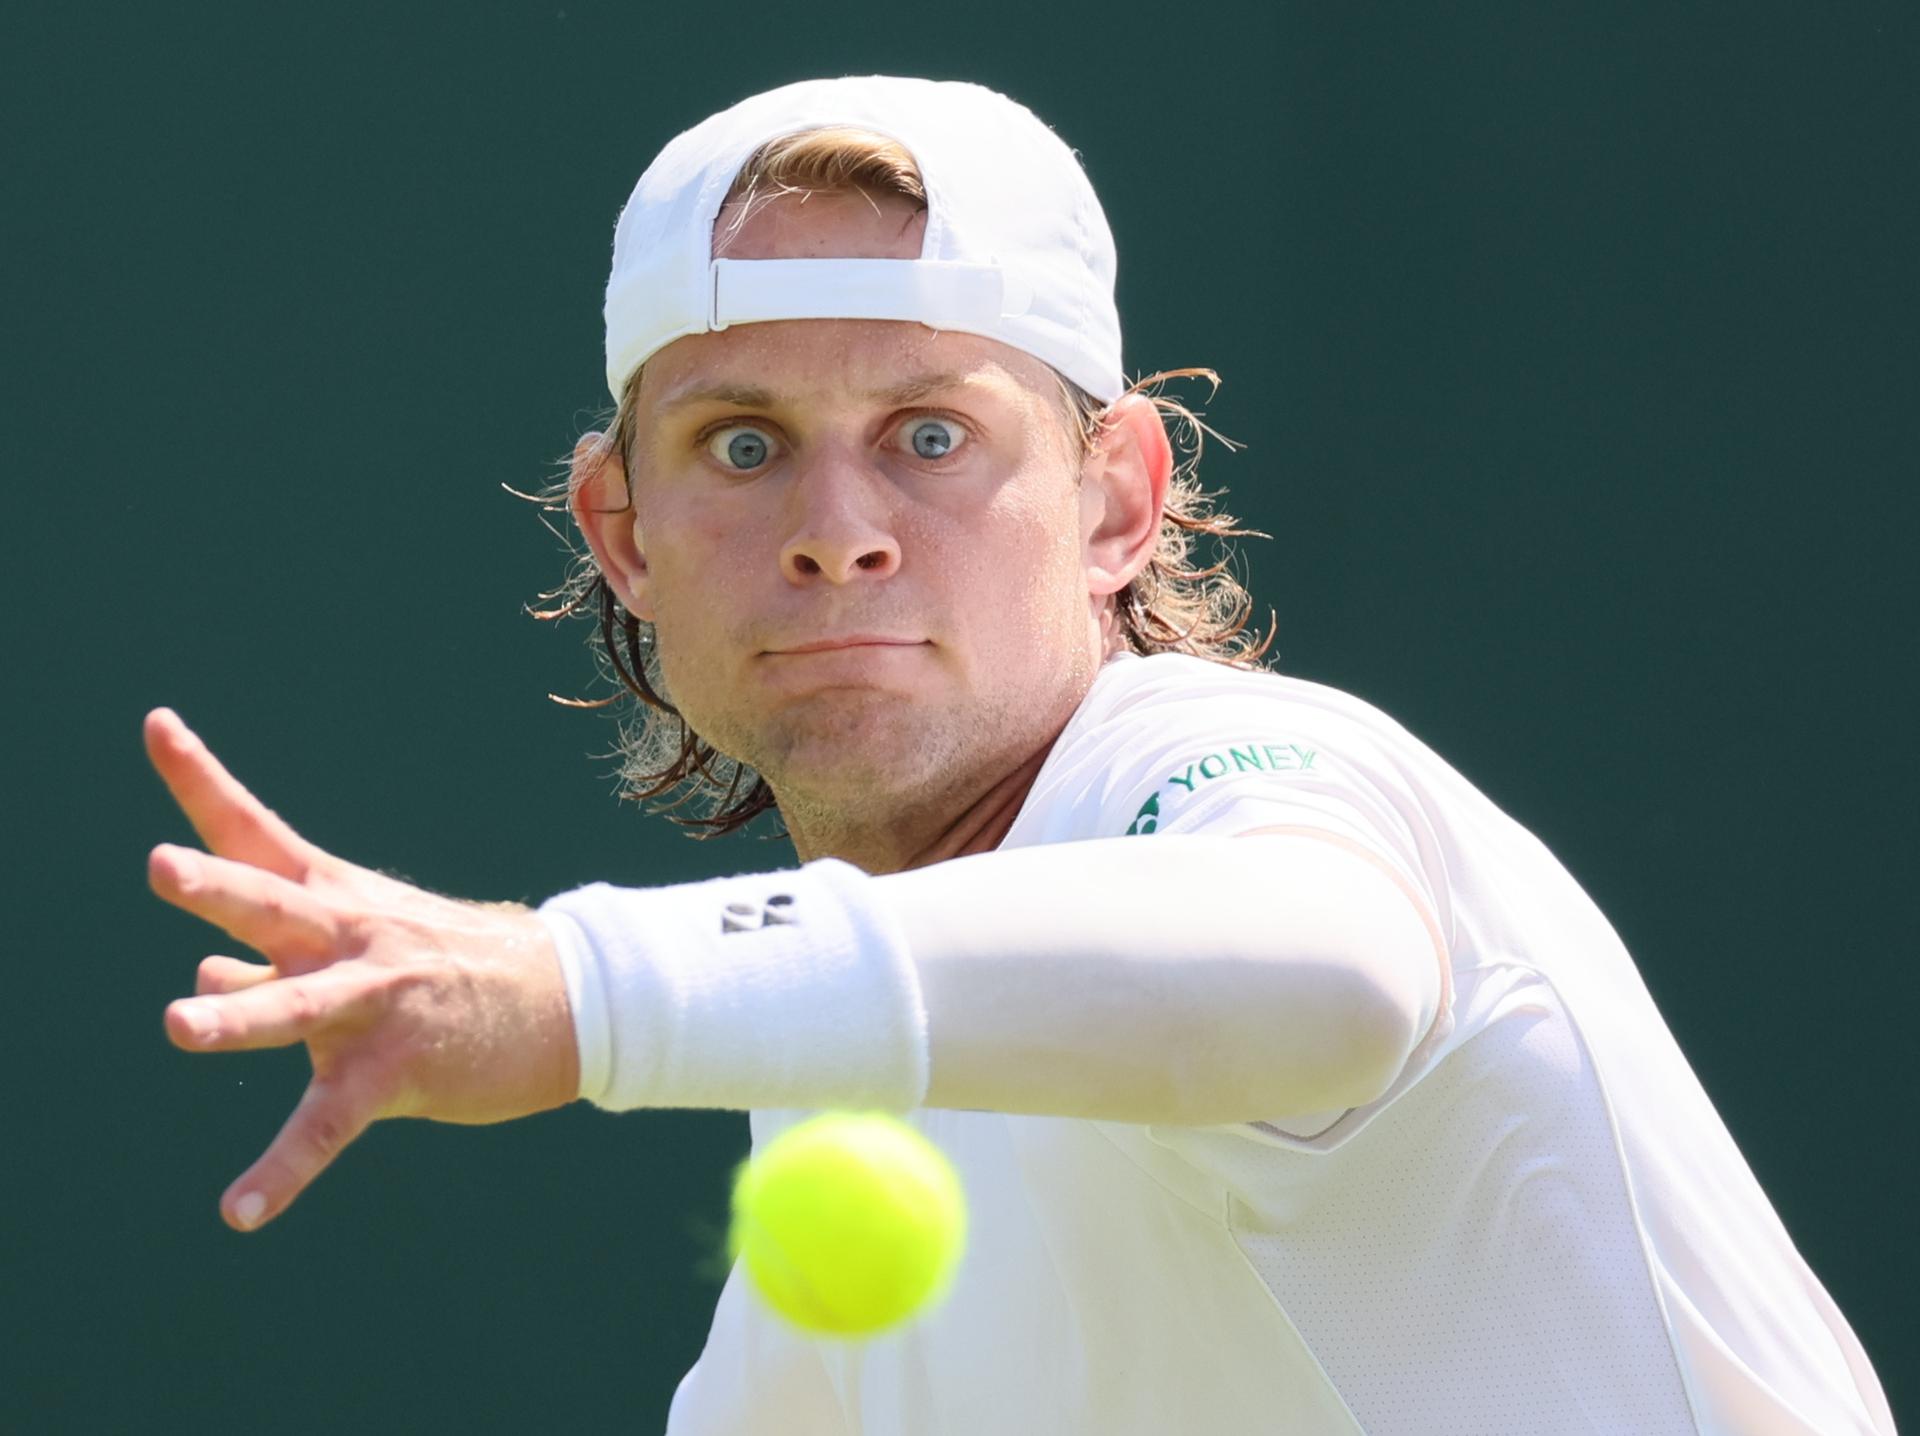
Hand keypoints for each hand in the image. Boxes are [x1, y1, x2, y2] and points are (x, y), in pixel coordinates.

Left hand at [146, 708, 580, 1230]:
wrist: (571, 1000)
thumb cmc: (457, 964)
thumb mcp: (365, 945)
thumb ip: (268, 963)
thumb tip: (198, 978)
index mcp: (335, 899)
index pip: (255, 832)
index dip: (200, 780)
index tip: (154, 723)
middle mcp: (349, 939)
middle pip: (272, 906)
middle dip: (216, 888)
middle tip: (162, 868)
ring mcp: (374, 1003)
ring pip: (297, 1007)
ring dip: (239, 1016)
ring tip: (179, 1027)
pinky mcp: (395, 1070)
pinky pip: (328, 1124)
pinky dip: (282, 1171)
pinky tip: (237, 1212)